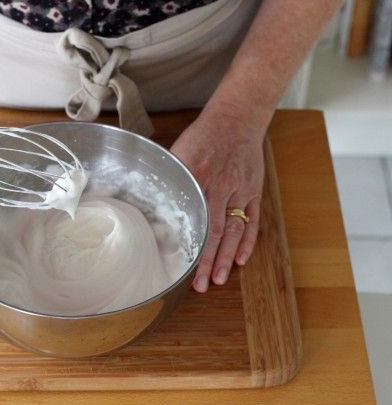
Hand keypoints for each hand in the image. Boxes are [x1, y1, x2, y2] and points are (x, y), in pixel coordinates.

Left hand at [170, 110, 264, 292]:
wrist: (237, 118)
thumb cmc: (203, 136)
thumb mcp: (179, 152)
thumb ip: (169, 180)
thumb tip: (149, 204)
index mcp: (197, 177)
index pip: (192, 220)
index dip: (189, 246)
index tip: (181, 266)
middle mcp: (220, 186)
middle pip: (214, 231)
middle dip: (207, 261)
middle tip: (201, 286)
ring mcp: (241, 190)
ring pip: (234, 230)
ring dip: (227, 257)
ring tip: (220, 280)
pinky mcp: (254, 190)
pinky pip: (253, 221)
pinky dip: (248, 241)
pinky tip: (241, 259)